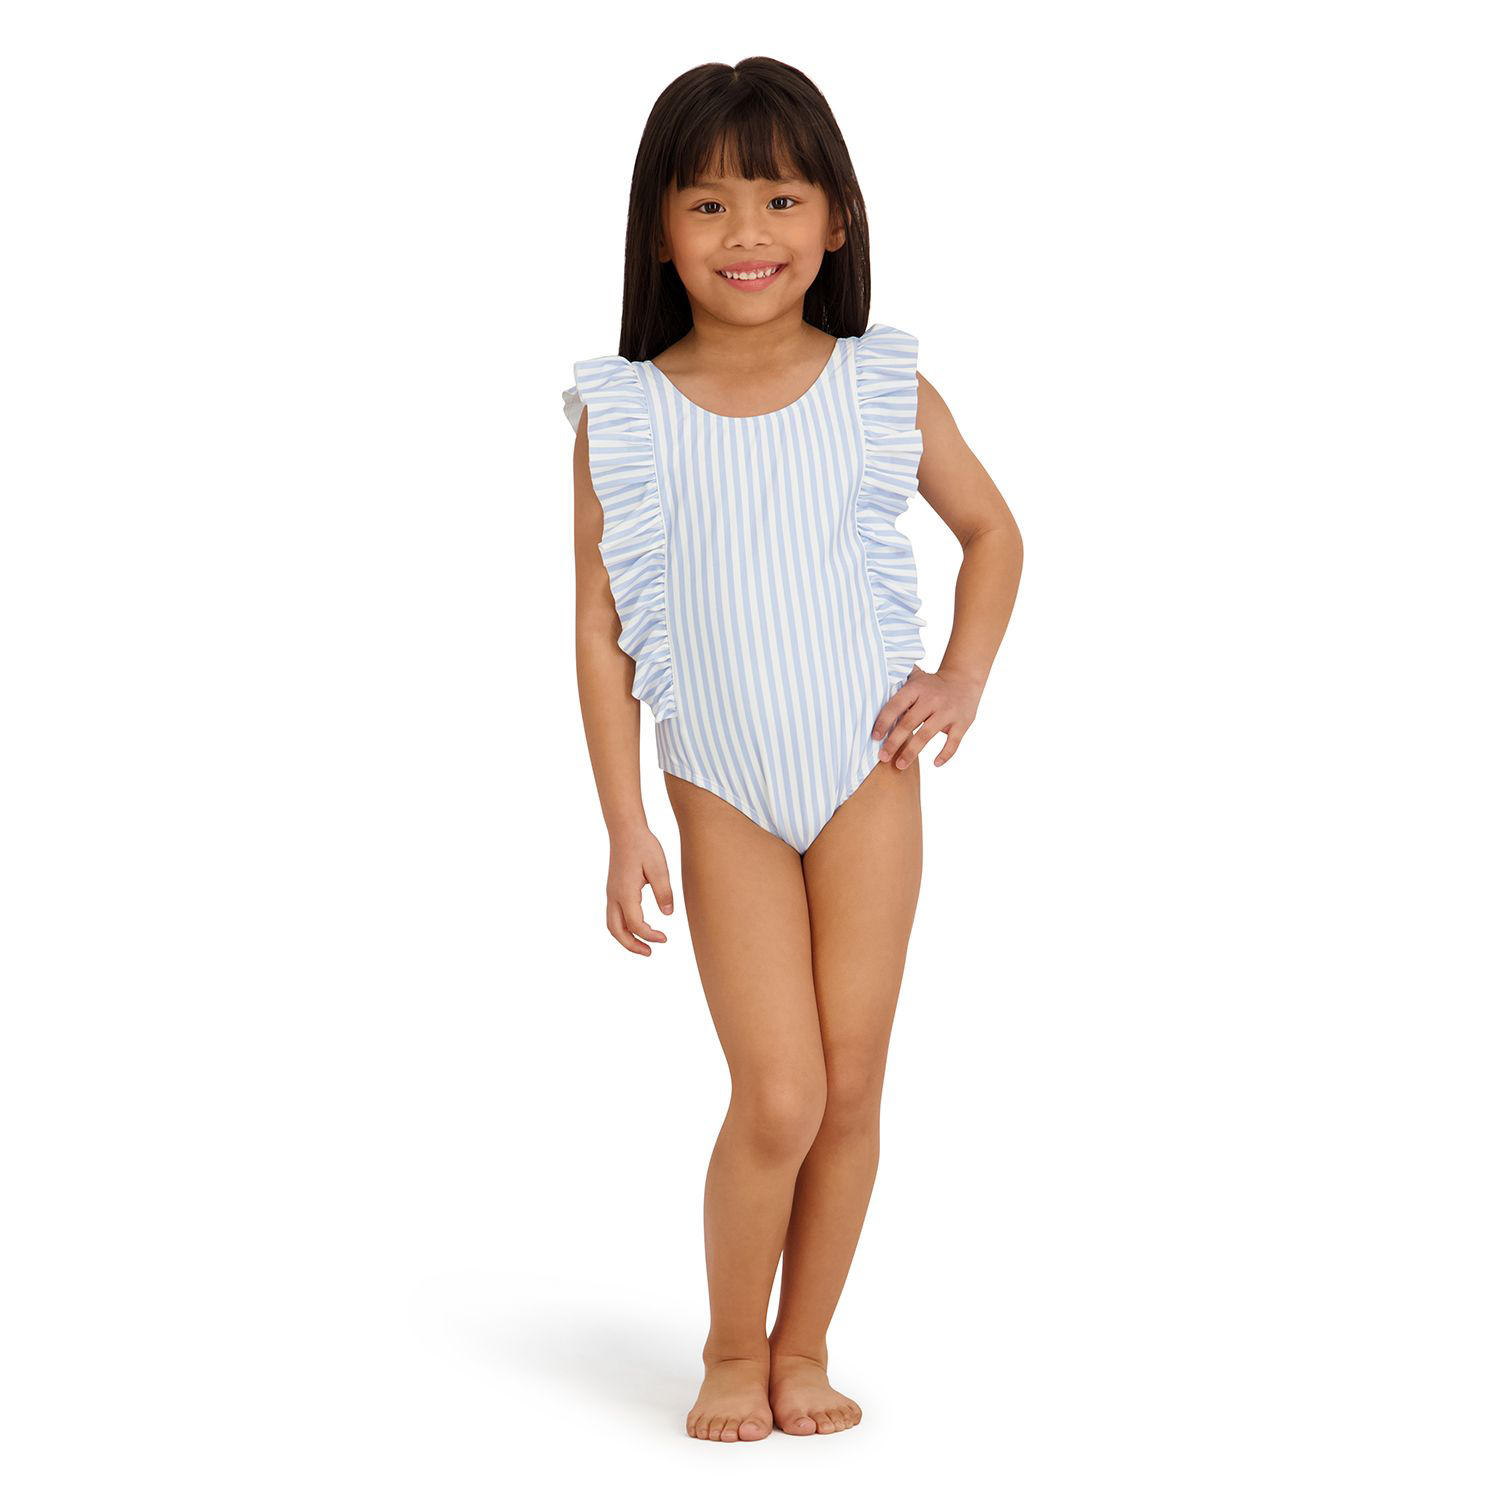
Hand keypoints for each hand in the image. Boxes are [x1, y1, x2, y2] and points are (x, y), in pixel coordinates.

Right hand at [605, 827, 675, 954]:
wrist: (626, 831)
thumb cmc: (643, 846)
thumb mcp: (659, 868)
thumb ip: (664, 892)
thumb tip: (668, 914)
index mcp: (625, 892)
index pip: (636, 924)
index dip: (650, 935)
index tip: (665, 938)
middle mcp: (614, 895)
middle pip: (616, 930)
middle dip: (632, 945)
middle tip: (650, 953)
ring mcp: (611, 893)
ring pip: (612, 924)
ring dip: (626, 938)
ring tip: (644, 945)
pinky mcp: (613, 890)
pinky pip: (614, 915)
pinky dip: (624, 927)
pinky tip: (638, 927)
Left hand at [871, 667, 981, 770]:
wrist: (964, 679)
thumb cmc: (932, 684)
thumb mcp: (915, 677)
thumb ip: (896, 682)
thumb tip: (870, 686)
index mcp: (917, 688)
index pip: (896, 705)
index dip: (884, 722)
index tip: (874, 737)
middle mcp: (932, 700)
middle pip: (909, 723)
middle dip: (893, 742)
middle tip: (882, 757)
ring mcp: (948, 712)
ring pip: (927, 735)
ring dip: (912, 752)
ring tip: (899, 765)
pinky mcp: (962, 723)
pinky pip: (953, 742)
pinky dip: (945, 754)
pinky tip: (935, 764)